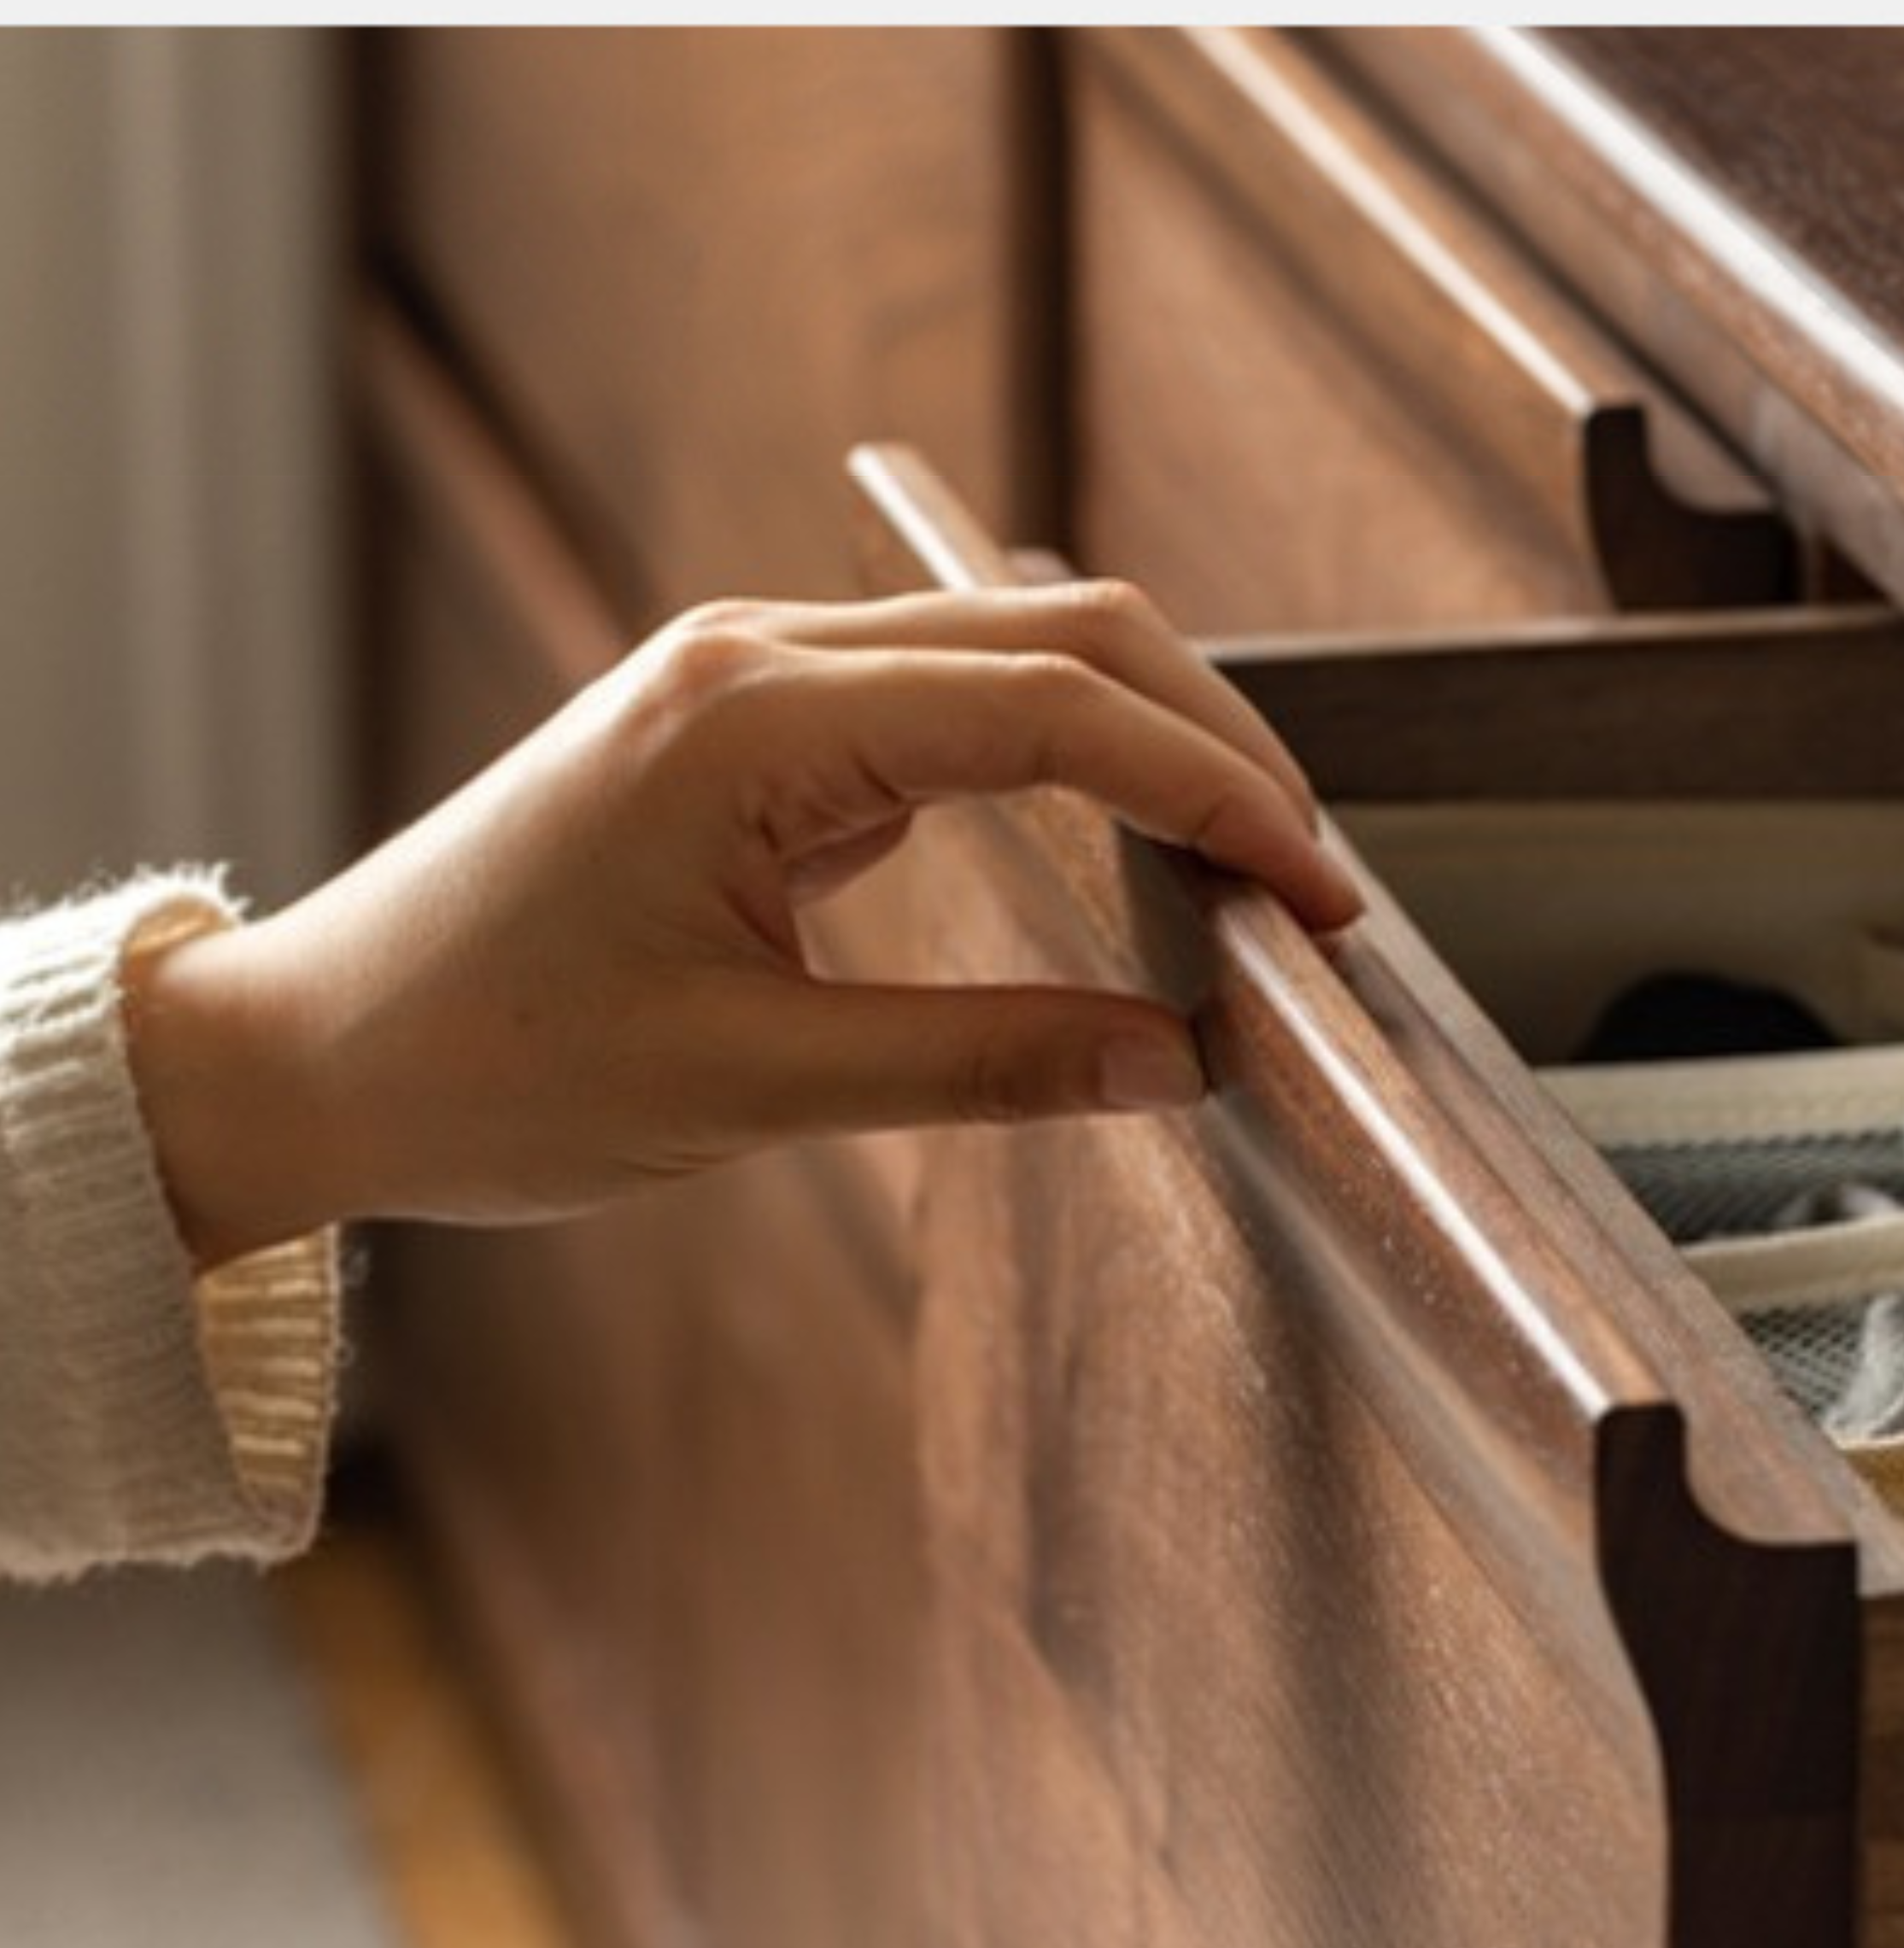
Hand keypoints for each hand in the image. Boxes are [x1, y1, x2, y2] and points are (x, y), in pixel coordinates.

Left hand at [120, 584, 1365, 1267]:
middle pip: (1062, 632)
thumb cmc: (490, 1065)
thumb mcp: (753, 1088)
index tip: (1314, 896)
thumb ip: (985, 1065)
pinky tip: (1129, 836)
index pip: (1058, 710)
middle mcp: (758, 658)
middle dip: (1214, 741)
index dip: (1215, 795)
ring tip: (1247, 860)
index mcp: (752, 718)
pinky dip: (1067, 757)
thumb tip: (1181, 1063)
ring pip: (1017, 650)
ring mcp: (752, 680)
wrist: (317, 1055)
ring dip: (1151, 736)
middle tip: (1310, 880)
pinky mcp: (752, 729)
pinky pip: (952, 703)